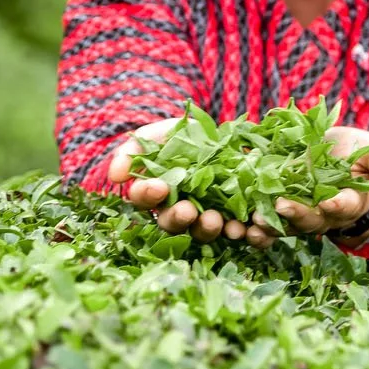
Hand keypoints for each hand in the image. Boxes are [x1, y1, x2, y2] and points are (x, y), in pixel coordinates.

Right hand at [107, 118, 241, 244]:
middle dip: (179, 218)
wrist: (230, 135)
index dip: (148, 195)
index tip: (157, 186)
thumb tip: (115, 177)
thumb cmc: (187, 135)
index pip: (144, 199)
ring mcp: (210, 218)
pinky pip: (244, 234)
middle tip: (187, 211)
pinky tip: (253, 228)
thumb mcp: (160, 133)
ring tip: (218, 221)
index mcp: (158, 193)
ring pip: (206, 232)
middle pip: (173, 223)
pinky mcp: (241, 219)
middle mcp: (181, 211)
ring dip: (210, 229)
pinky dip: (251, 235)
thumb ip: (135, 150)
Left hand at [252, 125, 368, 239]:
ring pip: (284, 226)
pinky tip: (238, 227)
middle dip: (297, 214)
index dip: (338, 205)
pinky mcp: (276, 210)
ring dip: (269, 227)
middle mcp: (322, 214)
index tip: (330, 201)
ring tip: (254, 222)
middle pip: (310, 220)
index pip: (345, 205)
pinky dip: (251, 228)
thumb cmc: (354, 154)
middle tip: (282, 206)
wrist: (332, 159)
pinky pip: (264, 224)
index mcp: (348, 200)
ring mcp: (298, 214)